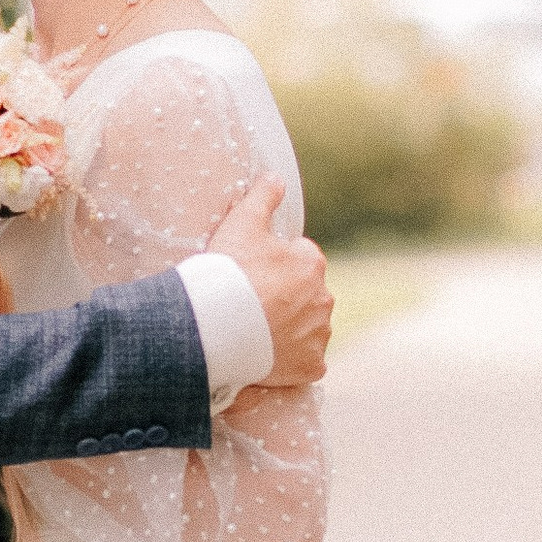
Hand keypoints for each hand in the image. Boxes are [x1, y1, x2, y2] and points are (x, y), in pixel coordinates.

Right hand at [209, 172, 330, 388]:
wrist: (216, 324)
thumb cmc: (228, 271)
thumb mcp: (241, 222)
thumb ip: (263, 196)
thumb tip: (276, 177)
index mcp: (311, 262)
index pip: (299, 260)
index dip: (273, 267)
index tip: (251, 276)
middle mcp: (324, 297)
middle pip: (306, 297)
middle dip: (285, 300)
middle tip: (251, 307)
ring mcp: (319, 334)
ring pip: (308, 329)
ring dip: (290, 330)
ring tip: (256, 333)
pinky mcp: (312, 365)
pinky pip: (306, 363)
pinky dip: (291, 362)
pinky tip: (267, 358)